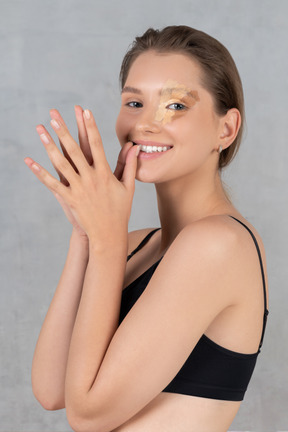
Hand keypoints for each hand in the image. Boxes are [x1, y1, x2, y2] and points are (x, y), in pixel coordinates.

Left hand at [25, 108, 138, 243]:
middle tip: (54, 116)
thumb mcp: (128, 187)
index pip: (97, 144)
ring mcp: (79, 188)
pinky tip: (30, 162)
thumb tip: (133, 147)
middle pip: (75, 150)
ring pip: (61, 163)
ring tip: (40, 131)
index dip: (90, 126)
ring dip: (49, 146)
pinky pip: (52, 183)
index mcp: (105, 173)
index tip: (85, 111)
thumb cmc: (120, 210)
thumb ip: (129, 165)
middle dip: (64, 131)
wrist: (109, 234)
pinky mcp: (69, 199)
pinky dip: (40, 172)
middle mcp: (91, 178)